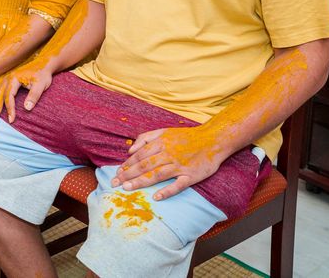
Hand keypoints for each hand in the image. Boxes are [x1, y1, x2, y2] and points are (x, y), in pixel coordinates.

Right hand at [0, 60, 52, 124]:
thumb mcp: (41, 85)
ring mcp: (4, 81)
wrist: (42, 64)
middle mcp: (6, 79)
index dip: (9, 109)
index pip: (9, 96)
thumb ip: (34, 96)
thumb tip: (27, 108)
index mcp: (14, 79)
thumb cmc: (42, 75)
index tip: (11, 120)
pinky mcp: (5, 83)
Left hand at [111, 126, 225, 200]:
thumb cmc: (186, 136)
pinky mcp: (191, 176)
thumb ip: (146, 138)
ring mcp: (180, 166)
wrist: (213, 139)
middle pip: (145, 165)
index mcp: (161, 143)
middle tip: (115, 183)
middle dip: (128, 175)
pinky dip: (167, 191)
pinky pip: (178, 185)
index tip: (117, 172)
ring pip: (157, 175)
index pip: (140, 155)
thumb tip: (129, 149)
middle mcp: (168, 154)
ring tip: (127, 189)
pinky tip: (156, 197)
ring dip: (141, 182)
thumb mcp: (165, 131)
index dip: (127, 164)